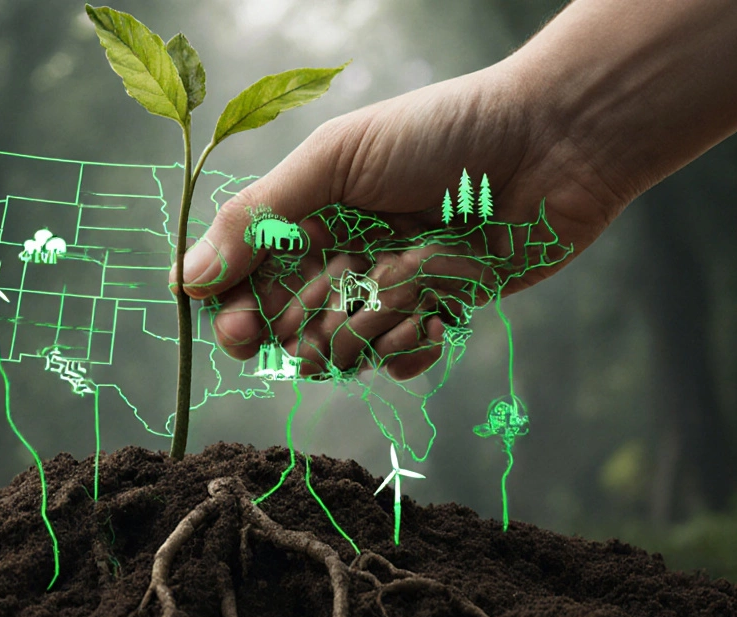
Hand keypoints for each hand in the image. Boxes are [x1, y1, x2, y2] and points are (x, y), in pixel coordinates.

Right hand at [171, 63, 629, 379]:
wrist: (551, 144)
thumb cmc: (439, 135)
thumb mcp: (334, 161)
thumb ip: (258, 219)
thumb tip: (185, 279)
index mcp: (305, 215)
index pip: (245, 281)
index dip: (236, 313)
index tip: (238, 336)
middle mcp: (338, 257)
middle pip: (286, 328)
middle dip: (304, 327)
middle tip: (327, 308)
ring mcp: (385, 290)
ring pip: (339, 353)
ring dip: (364, 331)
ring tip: (403, 290)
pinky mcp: (434, 315)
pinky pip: (396, 362)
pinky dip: (409, 347)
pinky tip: (434, 316)